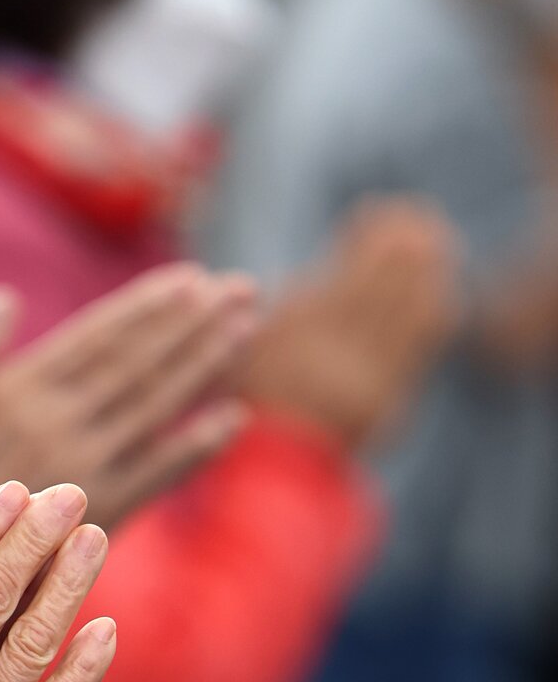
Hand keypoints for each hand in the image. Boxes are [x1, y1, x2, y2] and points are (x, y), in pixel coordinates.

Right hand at [0, 265, 256, 590]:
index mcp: (20, 393)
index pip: (98, 339)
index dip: (146, 308)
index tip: (190, 279)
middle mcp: (63, 427)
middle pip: (140, 366)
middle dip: (192, 326)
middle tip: (241, 290)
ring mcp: (87, 471)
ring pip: (158, 409)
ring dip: (206, 367)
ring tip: (245, 329)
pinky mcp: (100, 514)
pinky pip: (158, 473)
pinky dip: (197, 446)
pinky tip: (232, 418)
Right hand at [242, 198, 460, 450]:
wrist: (277, 472)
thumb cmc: (250, 404)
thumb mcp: (239, 353)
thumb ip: (256, 316)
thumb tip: (262, 281)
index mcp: (293, 335)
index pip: (345, 274)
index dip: (370, 239)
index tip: (379, 209)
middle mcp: (332, 353)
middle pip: (380, 284)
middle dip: (402, 242)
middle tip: (416, 211)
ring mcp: (364, 377)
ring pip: (408, 308)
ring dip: (425, 268)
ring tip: (435, 237)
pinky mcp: (389, 397)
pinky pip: (420, 343)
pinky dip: (434, 306)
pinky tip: (441, 285)